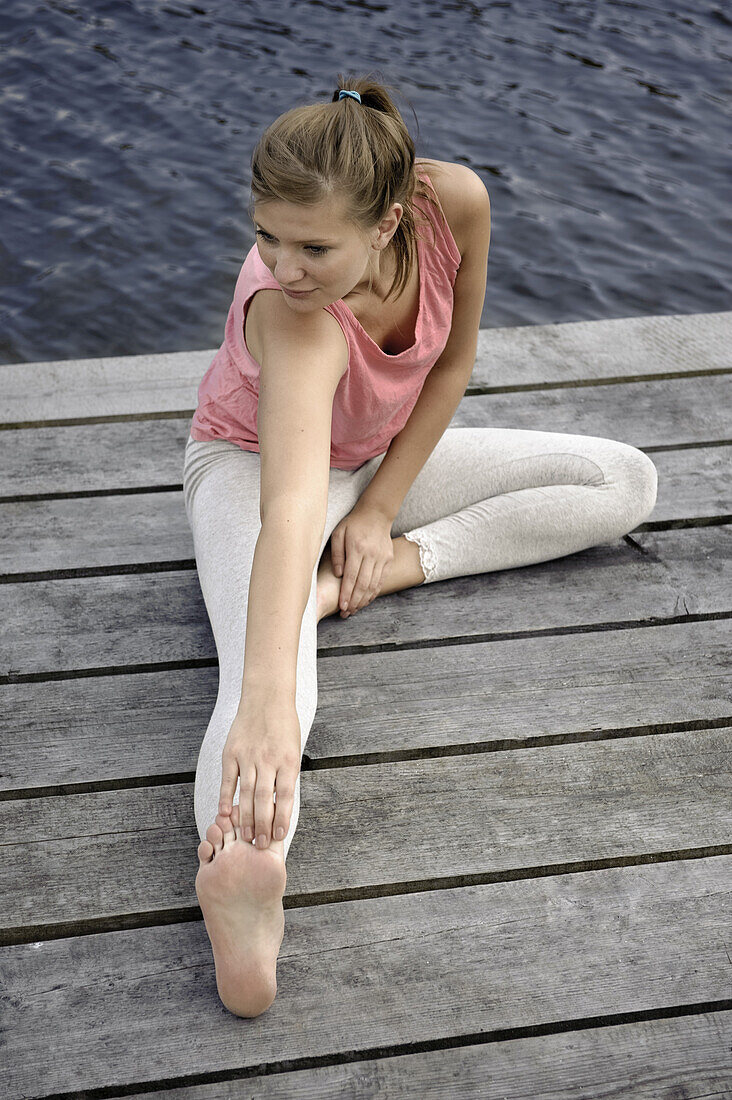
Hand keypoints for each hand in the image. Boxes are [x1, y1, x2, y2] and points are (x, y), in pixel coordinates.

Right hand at [218, 695, 300, 848]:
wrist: (267, 697)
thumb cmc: (284, 726)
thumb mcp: (293, 750)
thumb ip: (286, 776)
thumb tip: (280, 806)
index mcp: (288, 760)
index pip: (286, 796)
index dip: (282, 818)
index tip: (279, 836)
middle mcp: (268, 759)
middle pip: (264, 799)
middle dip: (263, 825)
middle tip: (259, 844)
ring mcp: (248, 756)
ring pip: (246, 793)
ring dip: (246, 817)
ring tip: (245, 836)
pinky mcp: (231, 752)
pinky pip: (228, 779)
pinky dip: (226, 797)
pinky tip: (225, 813)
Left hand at [329, 503, 394, 616]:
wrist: (377, 513)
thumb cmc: (353, 524)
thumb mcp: (338, 534)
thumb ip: (337, 554)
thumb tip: (338, 575)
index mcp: (357, 548)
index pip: (351, 577)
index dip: (346, 594)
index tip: (342, 606)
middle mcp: (371, 555)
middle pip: (363, 584)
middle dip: (354, 601)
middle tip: (346, 613)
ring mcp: (382, 558)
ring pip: (373, 585)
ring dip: (364, 600)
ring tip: (354, 609)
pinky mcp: (389, 560)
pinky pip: (381, 580)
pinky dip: (374, 592)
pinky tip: (366, 600)